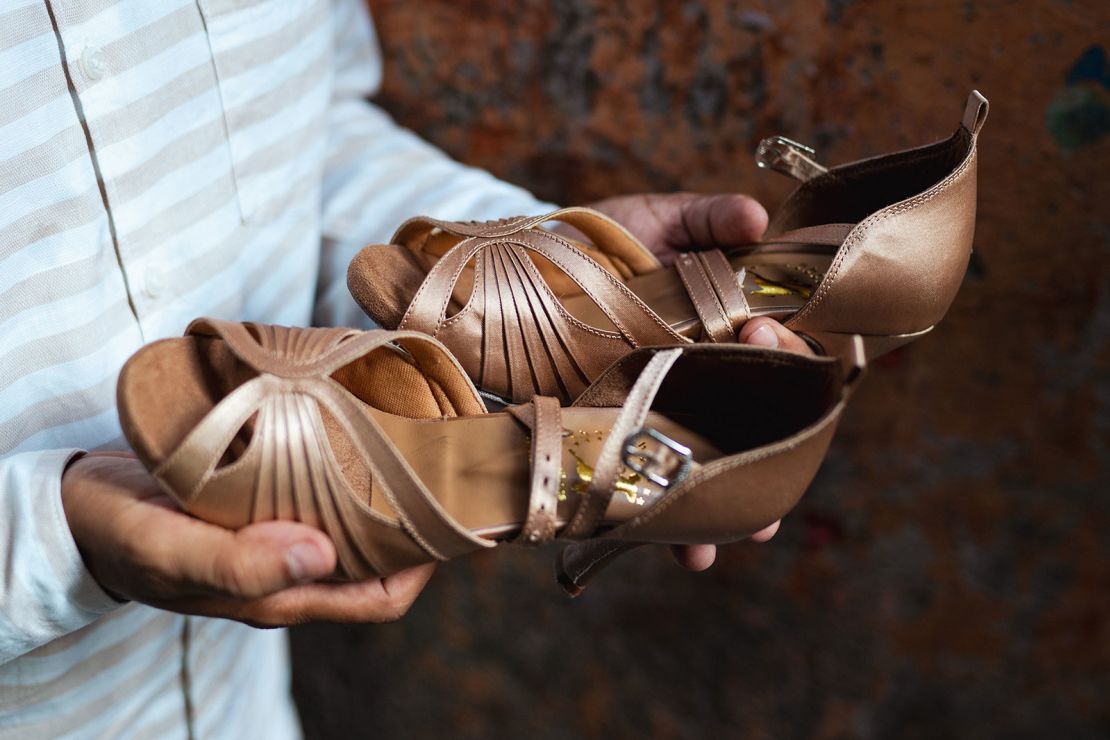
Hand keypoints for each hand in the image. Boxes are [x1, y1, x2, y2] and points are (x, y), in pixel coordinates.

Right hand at [62, 452, 433, 625]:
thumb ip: (236, 563)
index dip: (427, 565)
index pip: (380, 595)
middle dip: (421, 516)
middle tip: (448, 460)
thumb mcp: (167, 552)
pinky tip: (361, 420)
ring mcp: (283, 531)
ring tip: (417, 433)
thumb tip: (323, 558)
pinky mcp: (268, 497)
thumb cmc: (119, 536)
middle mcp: (294, 567)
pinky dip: (350, 459)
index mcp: (281, 594)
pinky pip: (327, 484)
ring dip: (390, 483)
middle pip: (383, 553)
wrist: (76, 507)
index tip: (457, 516)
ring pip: (360, 515)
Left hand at [582, 192, 814, 571]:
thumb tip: (759, 218)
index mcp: (722, 329)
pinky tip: (680, 550)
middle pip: (756, 425)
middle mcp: (701, 379)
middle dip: (772, 453)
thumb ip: (705, 220)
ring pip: (708, 468)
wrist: (518, 265)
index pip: (779, 353)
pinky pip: (647, 485)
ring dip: (724, 509)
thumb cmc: (597, 240)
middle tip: (774, 459)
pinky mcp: (614, 436)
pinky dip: (664, 523)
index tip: (762, 336)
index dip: (790, 355)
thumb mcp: (655, 220)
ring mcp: (660, 412)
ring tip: (732, 539)